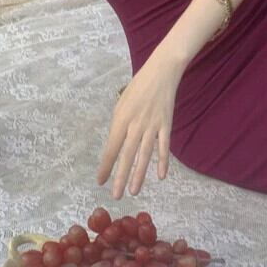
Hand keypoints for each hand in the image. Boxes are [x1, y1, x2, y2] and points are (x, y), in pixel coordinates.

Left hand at [97, 49, 183, 198]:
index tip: (100, 181)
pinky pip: (164, 146)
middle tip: (116, 196)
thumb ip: (119, 123)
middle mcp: (136, 124)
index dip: (106, 165)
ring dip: (140, 174)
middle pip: (128, 155)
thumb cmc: (138, 86)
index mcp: (122, 118)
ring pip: (145, 154)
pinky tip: (161, 176)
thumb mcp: (122, 102)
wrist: (161, 71)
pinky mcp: (167, 124)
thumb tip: (116, 144)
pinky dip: (163, 161)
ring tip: (135, 191)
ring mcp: (153, 125)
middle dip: (121, 177)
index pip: (112, 147)